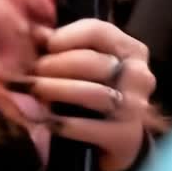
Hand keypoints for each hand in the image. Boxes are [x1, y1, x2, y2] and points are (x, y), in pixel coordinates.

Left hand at [28, 19, 154, 170]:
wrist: (115, 139)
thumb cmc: (96, 90)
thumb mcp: (83, 62)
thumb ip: (61, 45)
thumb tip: (36, 33)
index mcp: (131, 49)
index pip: (99, 32)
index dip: (67, 36)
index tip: (44, 44)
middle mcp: (139, 76)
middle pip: (93, 62)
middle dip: (56, 64)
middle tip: (32, 70)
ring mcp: (136, 107)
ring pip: (93, 93)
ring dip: (57, 90)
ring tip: (33, 90)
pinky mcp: (127, 136)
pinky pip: (91, 127)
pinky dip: (66, 124)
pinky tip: (47, 121)